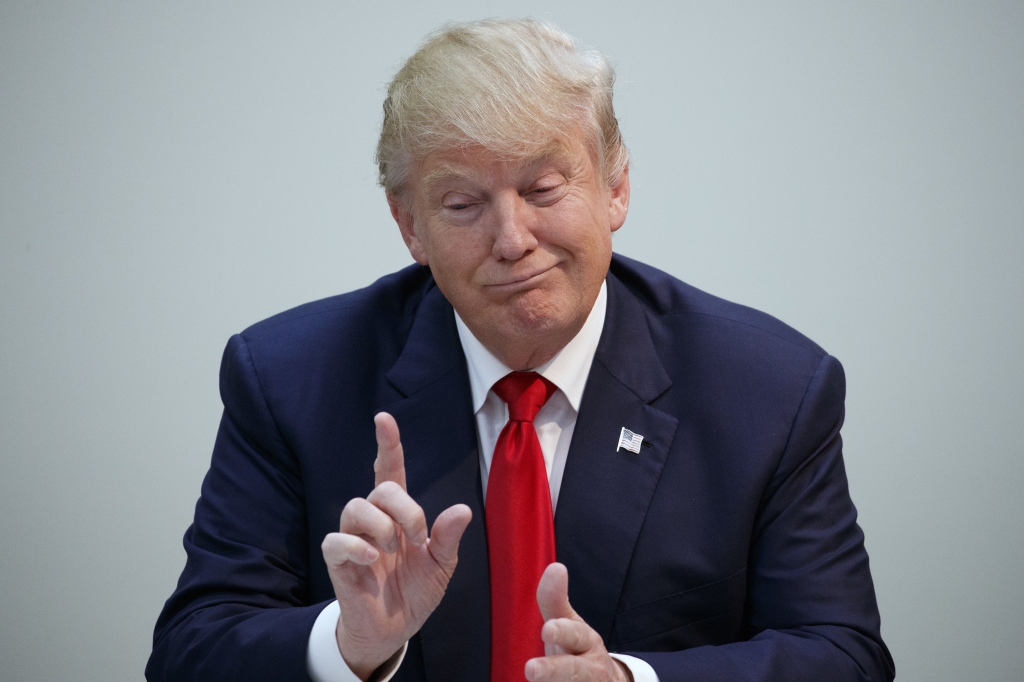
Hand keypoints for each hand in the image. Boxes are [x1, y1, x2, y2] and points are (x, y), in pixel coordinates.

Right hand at [321, 412, 472, 680]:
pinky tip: (373, 559)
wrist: (393, 630)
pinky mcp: (338, 563)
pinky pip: (336, 541)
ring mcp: (353, 539)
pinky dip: (356, 546)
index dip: (387, 445)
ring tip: (392, 549)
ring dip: (381, 525)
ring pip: (355, 507)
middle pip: (380, 489)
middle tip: (417, 536)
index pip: (390, 471)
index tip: (384, 418)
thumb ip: (447, 538)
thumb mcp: (440, 566)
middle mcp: (374, 521)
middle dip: (405, 507)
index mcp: (399, 515)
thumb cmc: (414, 591)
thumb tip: (462, 509)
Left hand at [526, 563, 632, 681]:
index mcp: (586, 643)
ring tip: (533, 681)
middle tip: (530, 670)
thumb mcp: (568, 627)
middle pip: (574, 672)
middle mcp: (590, 669)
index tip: (547, 629)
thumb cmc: (578, 652)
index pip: (576, 635)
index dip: (563, 632)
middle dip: (553, 671)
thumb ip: (555, 601)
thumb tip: (555, 567)